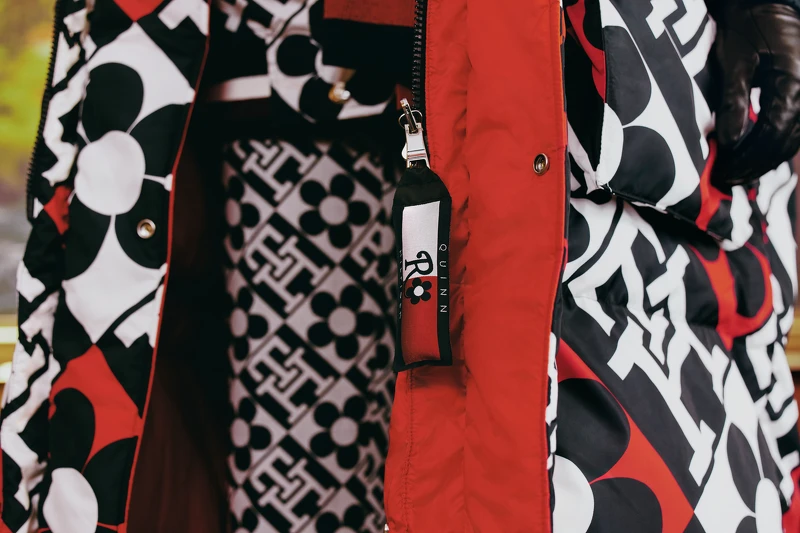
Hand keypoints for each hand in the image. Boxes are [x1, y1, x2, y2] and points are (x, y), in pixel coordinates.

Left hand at [713, 3, 799, 185]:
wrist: (766, 6)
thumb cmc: (747, 30)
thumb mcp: (734, 62)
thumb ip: (732, 102)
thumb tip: (728, 142)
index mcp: (794, 85)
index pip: (772, 135)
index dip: (747, 159)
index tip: (722, 174)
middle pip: (784, 144)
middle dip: (753, 166)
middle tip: (724, 182)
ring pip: (790, 141)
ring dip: (763, 161)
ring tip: (734, 176)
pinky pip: (792, 130)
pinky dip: (771, 147)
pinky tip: (750, 159)